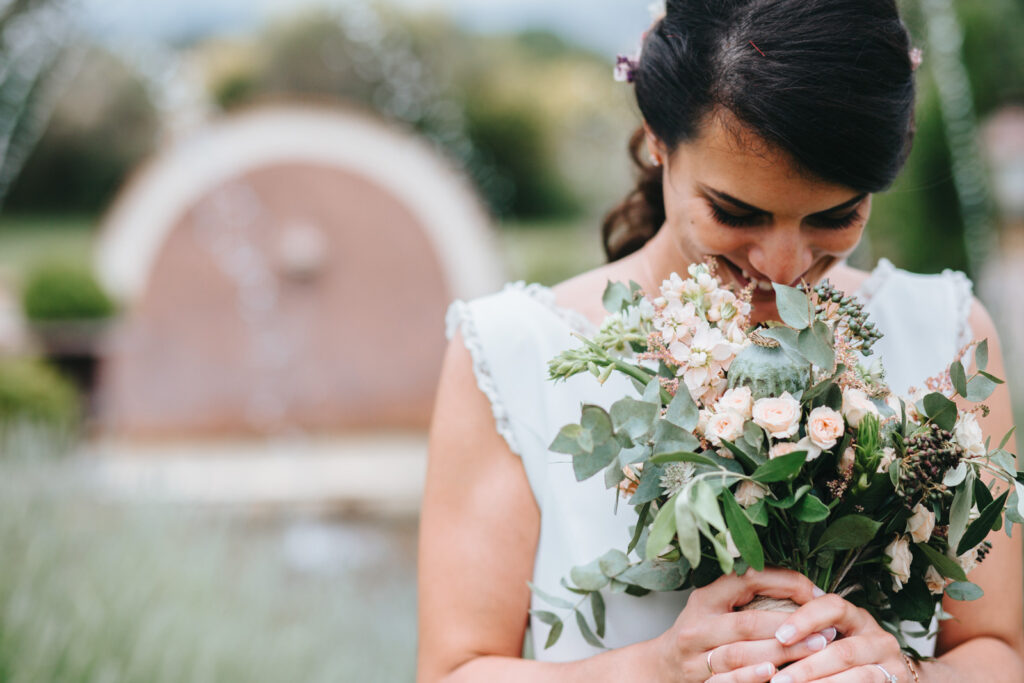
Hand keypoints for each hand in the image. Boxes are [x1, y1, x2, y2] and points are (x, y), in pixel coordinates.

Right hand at [646, 568, 837, 682]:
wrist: (661, 666)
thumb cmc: (701, 633)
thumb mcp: (716, 607)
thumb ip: (749, 599)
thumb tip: (805, 592)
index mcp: (707, 597)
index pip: (748, 580)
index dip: (785, 584)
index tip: (816, 595)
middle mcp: (698, 623)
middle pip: (748, 622)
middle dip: (791, 626)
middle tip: (827, 630)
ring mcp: (695, 653)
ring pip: (740, 653)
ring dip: (781, 653)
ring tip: (815, 651)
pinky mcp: (696, 678)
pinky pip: (725, 679)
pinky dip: (750, 677)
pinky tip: (773, 675)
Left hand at [766, 593, 907, 681]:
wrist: (892, 679)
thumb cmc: (846, 656)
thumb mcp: (833, 640)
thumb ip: (810, 637)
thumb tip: (771, 641)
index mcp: (856, 618)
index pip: (833, 607)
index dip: (806, 619)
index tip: (780, 637)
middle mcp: (878, 637)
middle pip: (842, 651)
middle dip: (807, 668)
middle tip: (779, 680)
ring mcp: (892, 664)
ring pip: (857, 677)